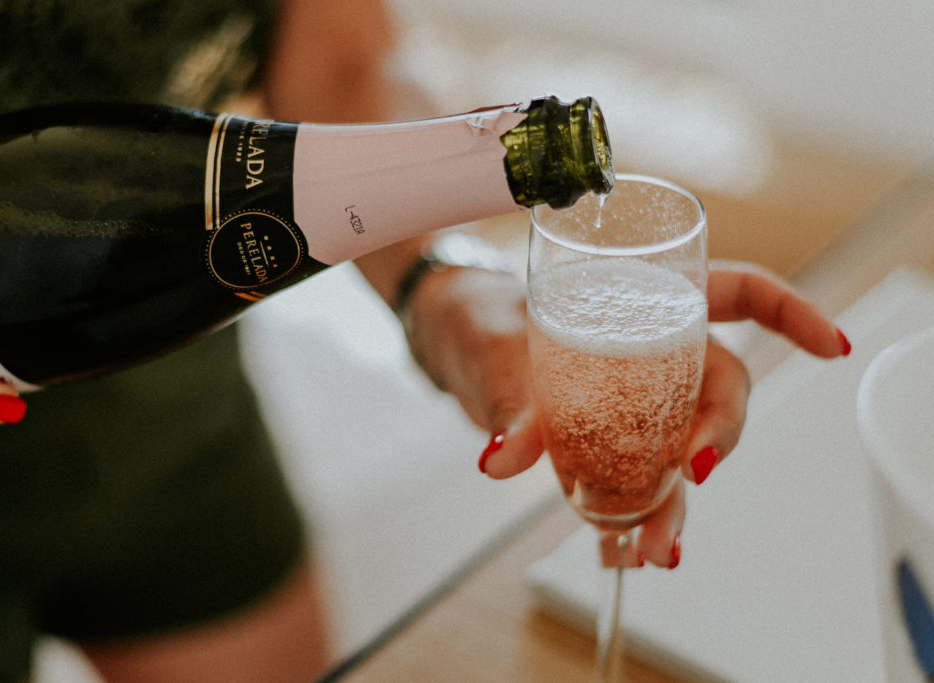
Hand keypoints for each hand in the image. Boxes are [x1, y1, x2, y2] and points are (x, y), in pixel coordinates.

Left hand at [403, 261, 849, 568]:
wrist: (454, 343)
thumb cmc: (485, 320)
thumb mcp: (495, 350)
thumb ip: (509, 398)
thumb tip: (502, 458)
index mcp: (645, 300)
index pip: (739, 295)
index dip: (790, 314)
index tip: (832, 346)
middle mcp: (653, 351)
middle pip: (719, 389)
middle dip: (718, 436)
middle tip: (692, 473)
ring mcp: (634, 398)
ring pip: (680, 448)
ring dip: (675, 501)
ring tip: (656, 549)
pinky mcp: (606, 438)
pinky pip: (636, 478)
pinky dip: (632, 516)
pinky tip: (618, 550)